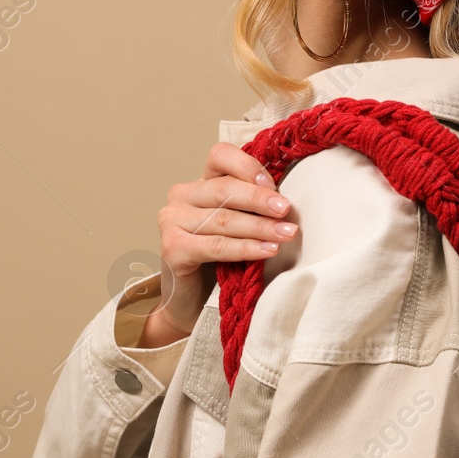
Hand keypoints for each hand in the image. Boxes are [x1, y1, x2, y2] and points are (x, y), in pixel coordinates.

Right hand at [142, 142, 297, 346]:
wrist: (192, 301)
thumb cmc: (220, 258)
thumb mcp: (238, 223)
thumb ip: (251, 205)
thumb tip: (287, 198)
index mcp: (199, 182)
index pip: (220, 155)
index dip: (247, 166)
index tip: (273, 184)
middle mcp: (180, 196)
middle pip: (224, 189)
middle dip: (260, 200)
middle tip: (287, 210)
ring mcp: (171, 221)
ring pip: (223, 219)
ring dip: (259, 227)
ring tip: (286, 234)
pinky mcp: (172, 249)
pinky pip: (215, 246)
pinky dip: (244, 248)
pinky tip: (267, 251)